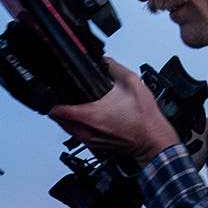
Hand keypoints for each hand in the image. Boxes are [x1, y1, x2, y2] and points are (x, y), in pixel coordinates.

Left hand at [48, 60, 180, 164]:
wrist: (153, 141)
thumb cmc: (145, 119)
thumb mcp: (132, 83)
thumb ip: (114, 67)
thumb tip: (104, 61)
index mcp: (91, 115)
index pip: (57, 110)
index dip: (54, 99)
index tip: (56, 92)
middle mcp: (87, 131)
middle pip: (58, 120)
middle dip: (59, 108)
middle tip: (66, 97)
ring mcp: (90, 141)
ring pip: (67, 129)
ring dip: (67, 118)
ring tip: (77, 106)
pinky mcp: (96, 147)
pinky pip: (78, 136)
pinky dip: (78, 127)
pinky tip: (89, 117)